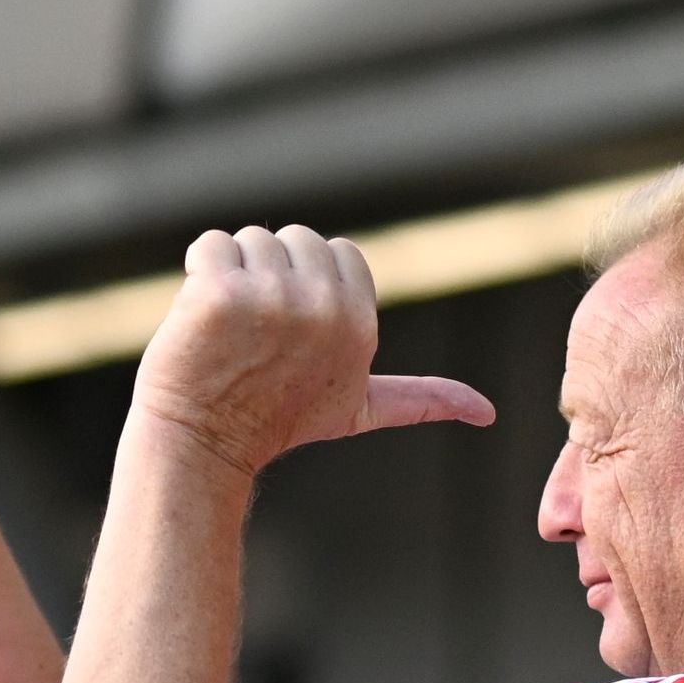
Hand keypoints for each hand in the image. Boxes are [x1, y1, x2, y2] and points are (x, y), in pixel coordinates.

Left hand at [129, 226, 491, 476]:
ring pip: (249, 239)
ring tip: (228, 330)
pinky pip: (209, 244)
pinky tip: (199, 318)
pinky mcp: (219, 294)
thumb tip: (488, 413)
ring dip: (230, 274)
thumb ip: (420, 399)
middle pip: (294, 239)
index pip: (337, 251)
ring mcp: (270, 301)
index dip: (307, 282)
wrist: (205, 443)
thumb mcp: (358, 407)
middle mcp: (323, 310)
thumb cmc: (278, 420)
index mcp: (361, 324)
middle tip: (255, 334)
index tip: (291, 332)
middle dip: (270, 274)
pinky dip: (195, 272)